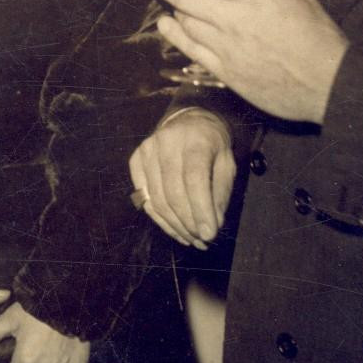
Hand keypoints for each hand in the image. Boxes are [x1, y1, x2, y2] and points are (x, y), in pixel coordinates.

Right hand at [129, 110, 234, 248]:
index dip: (201, 209)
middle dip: (188, 223)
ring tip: (191, 239)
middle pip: (173, 192)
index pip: (194, 179)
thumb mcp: (226, 164)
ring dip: (174, 226)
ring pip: (157, 199)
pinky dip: (159, 219)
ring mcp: (147, 150)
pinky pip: (144, 198)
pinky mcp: (136, 159)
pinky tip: (175, 230)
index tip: (210, 235)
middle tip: (202, 241)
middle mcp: (167, 142)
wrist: (189, 121)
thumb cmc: (212, 145)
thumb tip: (211, 226)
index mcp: (195, 139)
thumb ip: (220, 193)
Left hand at [154, 0, 348, 123]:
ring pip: (187, 23)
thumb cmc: (320, 38)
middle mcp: (236, 19)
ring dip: (173, 9)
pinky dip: (176, 35)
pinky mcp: (227, 72)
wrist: (330, 85)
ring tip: (170, 1)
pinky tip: (167, 26)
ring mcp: (228, 48)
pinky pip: (192, 51)